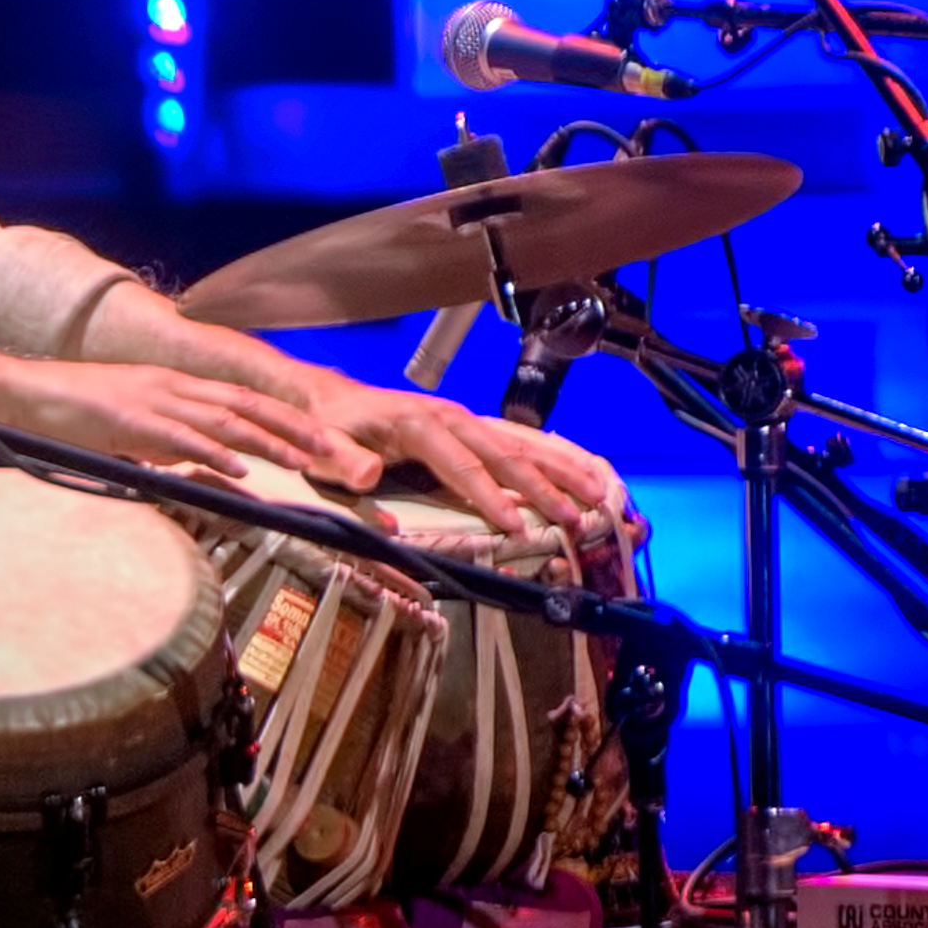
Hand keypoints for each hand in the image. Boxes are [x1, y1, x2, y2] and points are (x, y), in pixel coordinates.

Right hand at [0, 356, 382, 486]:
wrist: (28, 394)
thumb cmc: (76, 412)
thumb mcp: (135, 424)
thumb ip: (172, 440)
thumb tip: (209, 466)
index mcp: (174, 385)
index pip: (240, 397)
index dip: (282, 415)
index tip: (316, 435)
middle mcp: (171, 387)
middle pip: (244, 404)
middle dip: (290, 425)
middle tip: (328, 448)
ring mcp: (152, 401)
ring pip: (222, 419)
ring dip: (265, 441)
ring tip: (299, 460)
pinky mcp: (130, 421)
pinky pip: (179, 438)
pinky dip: (212, 453)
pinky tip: (237, 469)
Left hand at [295, 368, 617, 535]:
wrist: (331, 400)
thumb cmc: (330, 430)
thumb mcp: (324, 448)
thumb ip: (344, 462)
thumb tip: (369, 474)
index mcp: (419, 424)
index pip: (463, 465)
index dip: (491, 496)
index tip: (518, 527)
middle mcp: (451, 416)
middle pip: (507, 452)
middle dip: (546, 486)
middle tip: (581, 518)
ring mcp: (465, 418)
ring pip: (524, 441)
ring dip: (564, 467)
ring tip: (603, 493)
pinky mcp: (472, 425)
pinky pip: (521, 438)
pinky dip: (556, 453)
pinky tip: (585, 468)